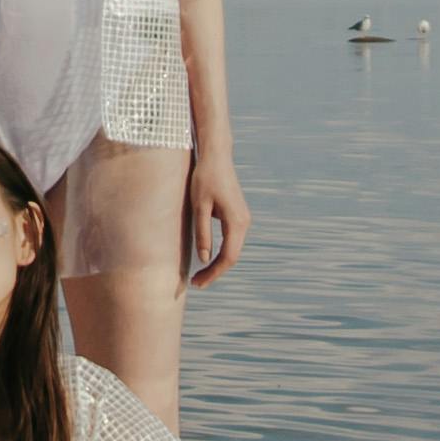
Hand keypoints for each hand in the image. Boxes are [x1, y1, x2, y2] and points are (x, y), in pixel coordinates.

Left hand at [185, 157, 249, 286]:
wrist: (216, 156)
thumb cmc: (205, 178)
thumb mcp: (199, 206)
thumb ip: (202, 233)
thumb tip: (204, 258)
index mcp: (236, 222)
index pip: (228, 257)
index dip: (213, 273)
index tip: (197, 283)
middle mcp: (244, 222)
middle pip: (232, 256)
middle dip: (214, 272)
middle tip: (195, 283)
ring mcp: (243, 219)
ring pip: (232, 250)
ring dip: (217, 264)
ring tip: (199, 275)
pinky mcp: (237, 216)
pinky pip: (231, 241)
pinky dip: (220, 253)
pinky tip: (206, 258)